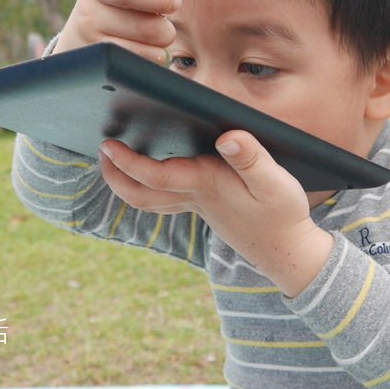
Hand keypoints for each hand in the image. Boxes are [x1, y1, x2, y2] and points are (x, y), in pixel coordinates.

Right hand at [56, 0, 181, 62]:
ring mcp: (92, 21)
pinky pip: (138, 53)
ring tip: (163, 30)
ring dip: (163, 31)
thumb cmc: (123, 5)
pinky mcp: (99, 50)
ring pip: (141, 27)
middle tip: (174, 3)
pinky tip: (152, 48)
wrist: (84, 41)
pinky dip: (155, 53)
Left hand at [98, 130, 333, 296]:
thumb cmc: (282, 214)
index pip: (155, 177)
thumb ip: (252, 158)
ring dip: (126, 183)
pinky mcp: (204, 209)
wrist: (287, 252)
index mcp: (205, 186)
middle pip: (140, 195)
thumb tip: (228, 137)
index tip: (108, 145)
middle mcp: (194, 198)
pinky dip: (148, 187)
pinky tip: (150, 171)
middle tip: (101, 152)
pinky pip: (165, 200)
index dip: (128, 162)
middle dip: (115, 176)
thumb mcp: (275, 182)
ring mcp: (197, 207)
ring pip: (149, 201)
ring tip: (114, 160)